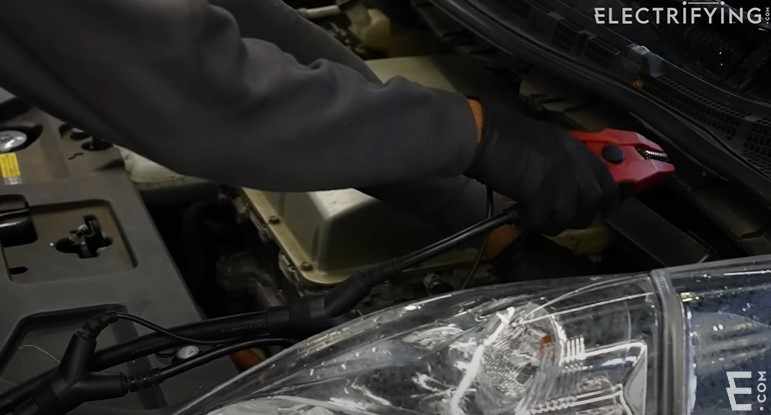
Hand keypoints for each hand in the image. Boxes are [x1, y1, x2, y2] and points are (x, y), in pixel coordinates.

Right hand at [465, 97, 616, 234]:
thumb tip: (570, 182)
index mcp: (575, 147)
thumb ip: (564, 159)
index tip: (603, 210)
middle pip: (594, 200)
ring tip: (537, 215)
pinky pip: (545, 220)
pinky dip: (533, 222)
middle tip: (562, 217)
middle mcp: (573, 162)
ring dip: (554, 221)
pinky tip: (522, 214)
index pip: (606, 178)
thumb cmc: (503, 134)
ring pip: (570, 215)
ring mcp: (559, 178)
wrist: (483, 136)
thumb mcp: (545, 140)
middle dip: (580, 214)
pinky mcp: (541, 193)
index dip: (608, 198)